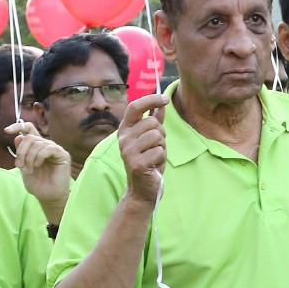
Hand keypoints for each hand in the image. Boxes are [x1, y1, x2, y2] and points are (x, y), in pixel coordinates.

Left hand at [7, 120, 71, 220]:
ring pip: (38, 143)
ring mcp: (55, 149)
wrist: (48, 197)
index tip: (6, 131)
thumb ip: (21, 152)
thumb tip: (18, 136)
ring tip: (28, 170)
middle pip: (30, 137)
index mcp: (36, 146)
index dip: (18, 126)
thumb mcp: (23, 167)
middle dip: (21, 151)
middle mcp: (46, 145)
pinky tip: (37, 166)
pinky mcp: (63, 155)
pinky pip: (48, 148)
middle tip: (19, 165)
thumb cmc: (37, 184)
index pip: (28, 128)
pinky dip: (39, 157)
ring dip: (29, 157)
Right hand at [118, 92, 169, 206]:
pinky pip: (159, 151)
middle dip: (161, 134)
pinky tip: (154, 166)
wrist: (142, 189)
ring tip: (154, 157)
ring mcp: (128, 151)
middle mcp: (123, 139)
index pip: (135, 106)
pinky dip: (161, 158)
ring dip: (162, 147)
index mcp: (125, 130)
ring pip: (157, 136)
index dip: (151, 99)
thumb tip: (161, 104)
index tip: (165, 98)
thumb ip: (154, 121)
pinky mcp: (137, 163)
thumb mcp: (151, 139)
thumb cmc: (148, 162)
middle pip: (152, 122)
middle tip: (155, 147)